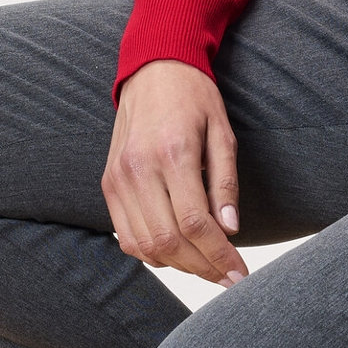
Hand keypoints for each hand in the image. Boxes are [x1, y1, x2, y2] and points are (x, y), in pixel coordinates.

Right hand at [101, 58, 247, 286]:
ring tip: (206, 267)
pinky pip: (126, 235)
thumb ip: (225, 182)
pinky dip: (151, 253)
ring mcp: (118, 178)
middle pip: (168, 241)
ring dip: (178, 265)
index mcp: (173, 152)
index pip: (195, 223)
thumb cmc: (194, 98)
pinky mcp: (108, 183)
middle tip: (228, 278)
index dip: (219, 256)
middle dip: (202, 267)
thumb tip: (231, 230)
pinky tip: (177, 252)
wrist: (153, 70)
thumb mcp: (222, 132)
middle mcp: (139, 169)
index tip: (239, 273)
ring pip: (144, 245)